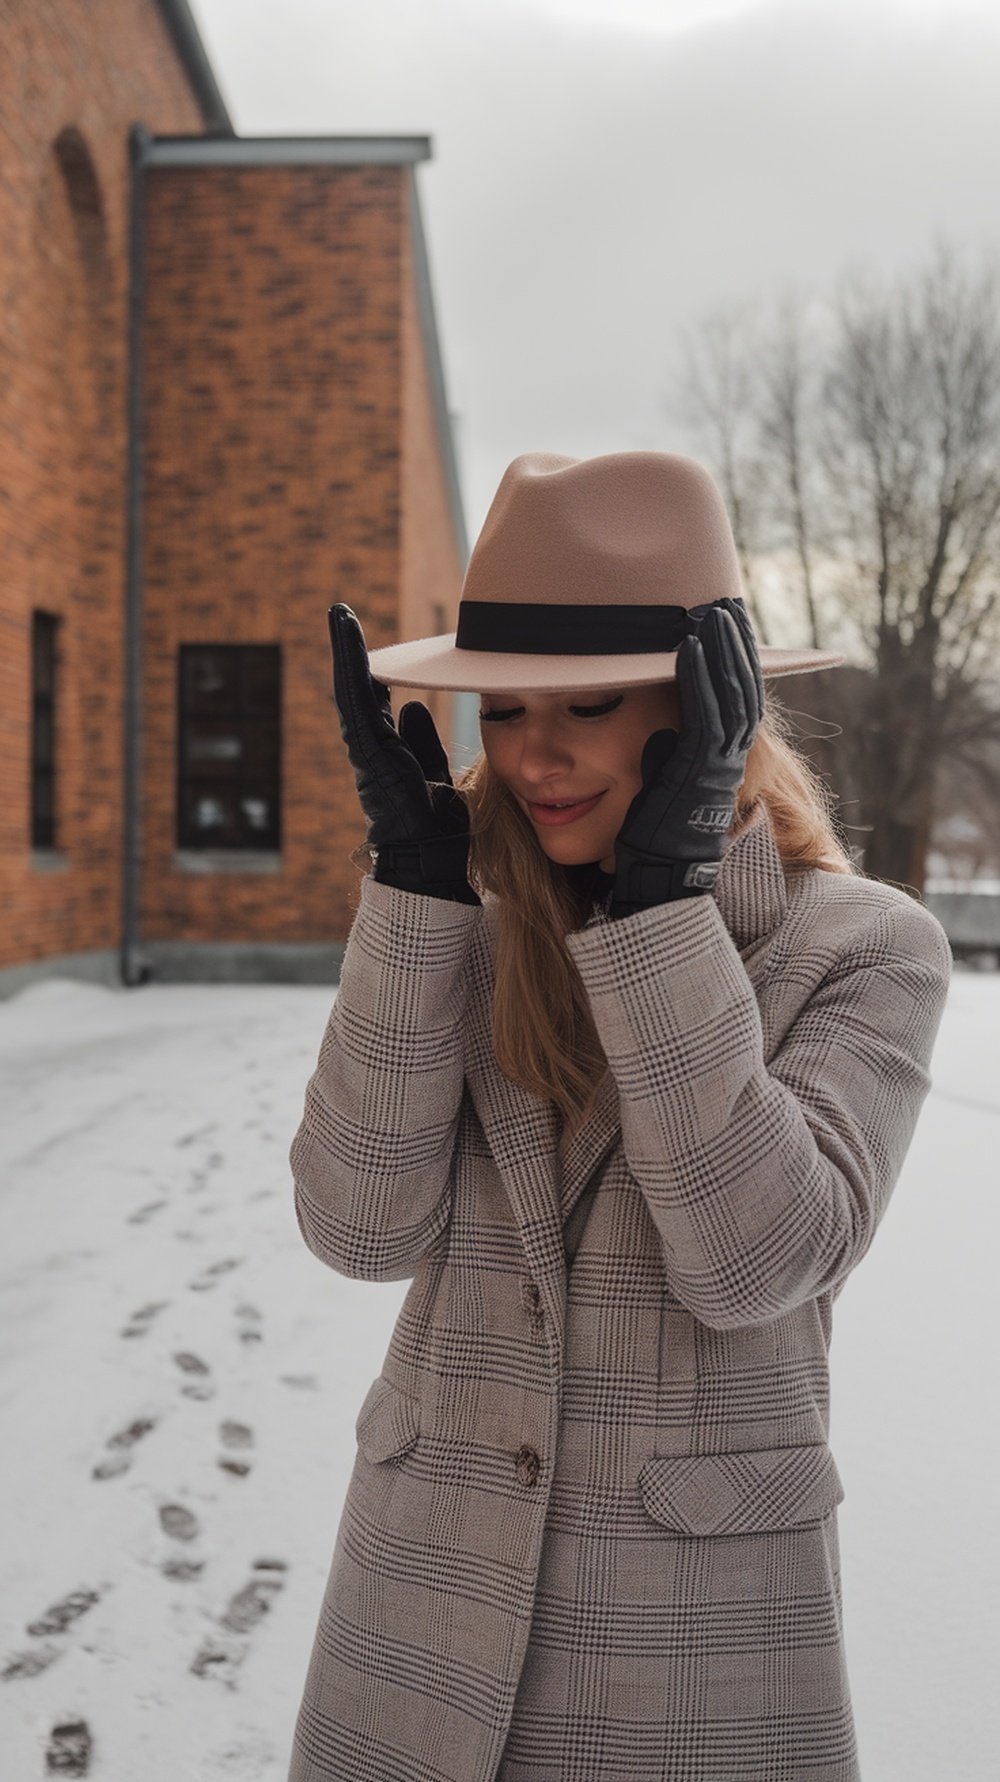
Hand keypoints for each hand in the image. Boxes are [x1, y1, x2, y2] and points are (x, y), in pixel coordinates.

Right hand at [328, 604, 479, 904]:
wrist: (430, 858)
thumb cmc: (436, 828)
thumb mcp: (434, 775)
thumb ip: (422, 743)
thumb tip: (413, 709)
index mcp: (386, 754)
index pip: (374, 703)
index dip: (369, 672)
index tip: (367, 644)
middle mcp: (371, 748)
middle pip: (356, 690)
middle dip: (350, 652)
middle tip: (341, 615)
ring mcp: (366, 748)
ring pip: (351, 689)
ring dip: (346, 649)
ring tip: (339, 614)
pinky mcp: (368, 747)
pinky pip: (356, 699)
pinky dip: (352, 666)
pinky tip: (348, 636)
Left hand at [609, 596, 763, 917]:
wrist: (656, 878)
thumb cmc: (649, 837)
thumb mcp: (661, 785)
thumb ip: (664, 755)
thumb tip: (655, 732)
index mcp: (721, 759)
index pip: (737, 697)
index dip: (736, 659)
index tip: (726, 623)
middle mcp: (729, 759)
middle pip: (743, 686)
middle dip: (736, 644)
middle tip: (725, 603)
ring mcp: (718, 763)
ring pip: (729, 693)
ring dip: (721, 649)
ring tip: (709, 611)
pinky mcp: (699, 769)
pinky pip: (704, 713)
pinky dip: (698, 676)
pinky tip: (687, 645)